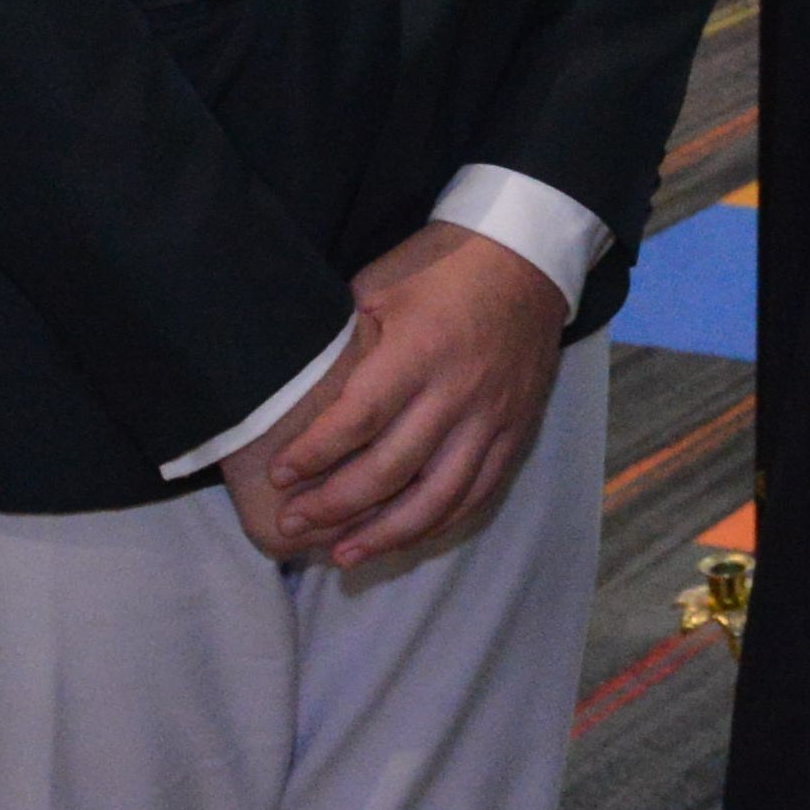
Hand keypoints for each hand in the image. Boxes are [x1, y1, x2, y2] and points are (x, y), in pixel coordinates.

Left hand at [236, 224, 569, 575]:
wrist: (530, 254)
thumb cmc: (444, 263)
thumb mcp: (382, 284)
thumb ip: (347, 342)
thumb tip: (297, 388)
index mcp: (423, 349)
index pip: (360, 418)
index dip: (315, 454)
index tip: (279, 474)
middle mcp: (461, 389)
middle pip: (393, 469)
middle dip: (335, 505)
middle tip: (292, 522)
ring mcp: (494, 414)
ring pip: (439, 496)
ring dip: (386, 534)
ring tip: (342, 556)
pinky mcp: (517, 428)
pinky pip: (479, 491)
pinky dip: (438, 523)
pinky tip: (402, 538)